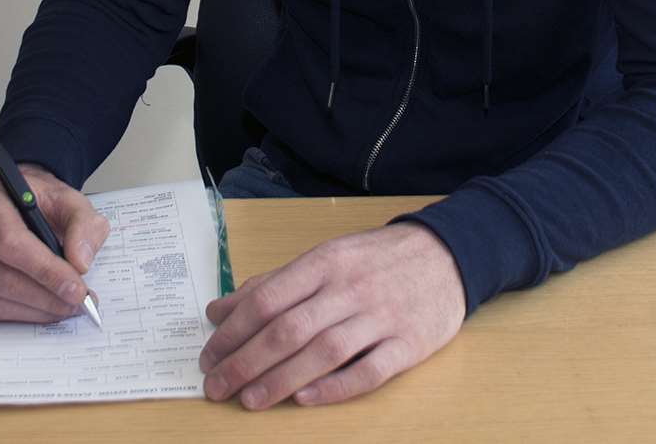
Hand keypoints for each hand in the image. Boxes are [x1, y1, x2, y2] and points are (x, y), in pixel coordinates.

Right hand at [0, 164, 108, 322]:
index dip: (45, 271)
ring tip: (65, 306)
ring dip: (35, 309)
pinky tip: (43, 306)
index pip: (10, 242)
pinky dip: (19, 313)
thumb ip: (83, 226)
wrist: (18, 200)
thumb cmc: (40, 199)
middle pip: (0, 275)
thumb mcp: (70, 201)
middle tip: (77, 302)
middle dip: (45, 296)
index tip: (76, 288)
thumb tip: (80, 263)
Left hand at [198, 223, 464, 409]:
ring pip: (324, 351)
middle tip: (217, 387)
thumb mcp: (325, 258)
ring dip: (282, 380)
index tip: (209, 356)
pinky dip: (337, 387)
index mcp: (324, 263)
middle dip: (246, 362)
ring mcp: (381, 316)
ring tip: (250, 401)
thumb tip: (219, 311)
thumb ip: (273, 284)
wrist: (446, 255)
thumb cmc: (375, 260)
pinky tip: (307, 399)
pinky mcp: (409, 344)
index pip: (268, 298)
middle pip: (289, 329)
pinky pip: (370, 371)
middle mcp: (349, 288)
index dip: (233, 331)